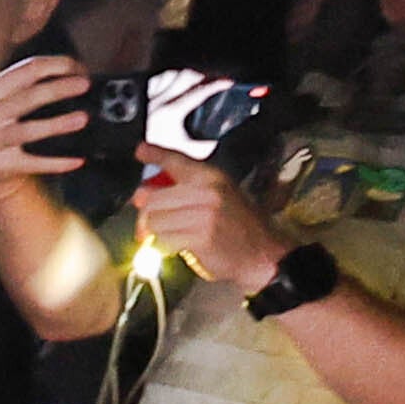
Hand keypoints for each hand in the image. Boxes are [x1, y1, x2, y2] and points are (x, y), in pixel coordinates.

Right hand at [0, 52, 91, 196]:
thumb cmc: (7, 125)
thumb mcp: (10, 100)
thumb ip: (34, 84)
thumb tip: (79, 74)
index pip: (28, 69)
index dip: (58, 65)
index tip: (81, 69)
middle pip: (27, 96)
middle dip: (59, 88)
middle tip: (85, 85)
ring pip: (27, 131)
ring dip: (57, 124)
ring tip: (82, 119)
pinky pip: (32, 163)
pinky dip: (56, 163)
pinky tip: (76, 161)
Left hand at [133, 153, 286, 293]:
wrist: (263, 253)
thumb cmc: (241, 227)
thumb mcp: (220, 196)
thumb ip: (186, 191)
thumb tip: (144, 193)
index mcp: (212, 177)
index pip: (177, 160)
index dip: (156, 154)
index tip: (141, 150)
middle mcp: (206, 192)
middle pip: (153, 197)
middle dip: (145, 214)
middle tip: (146, 223)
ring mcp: (203, 215)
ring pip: (154, 220)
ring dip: (154, 232)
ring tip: (168, 235)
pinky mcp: (199, 237)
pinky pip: (163, 240)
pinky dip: (163, 246)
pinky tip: (175, 246)